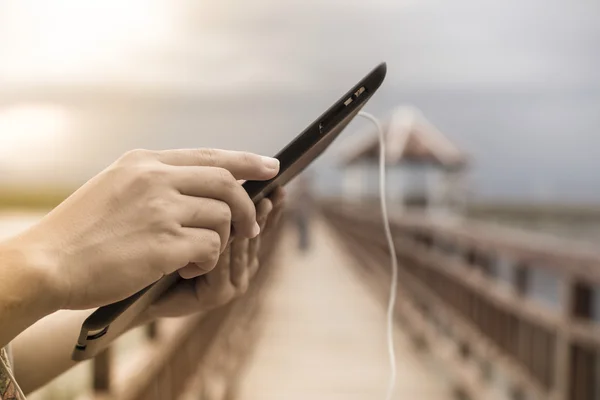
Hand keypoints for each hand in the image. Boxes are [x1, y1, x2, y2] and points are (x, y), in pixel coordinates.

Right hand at [8, 149, 278, 310]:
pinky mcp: (164, 242)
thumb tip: (205, 184)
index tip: (271, 167)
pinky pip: (211, 247)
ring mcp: (161, 209)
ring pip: (222, 216)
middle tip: (252, 225)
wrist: (47, 262)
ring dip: (222, 239)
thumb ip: (157, 181)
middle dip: (246, 205)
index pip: (208, 155)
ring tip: (201, 255)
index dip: (245, 161)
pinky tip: (189, 267)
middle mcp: (155, 178)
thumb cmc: (80, 231)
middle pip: (225, 182)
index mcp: (144, 162)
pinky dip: (208, 260)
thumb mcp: (115, 187)